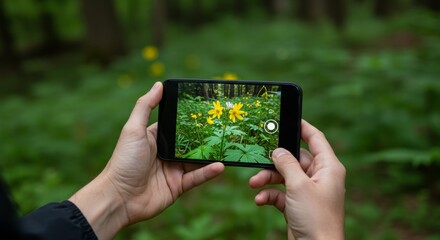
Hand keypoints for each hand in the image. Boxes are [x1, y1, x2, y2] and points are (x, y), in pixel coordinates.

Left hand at [69, 82, 223, 239]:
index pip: (177, 125)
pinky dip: (208, 172)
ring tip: (227, 145)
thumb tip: (159, 84)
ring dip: (211, 154)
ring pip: (197, 160)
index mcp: (156, 138)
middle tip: (224, 127)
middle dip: (206, 137)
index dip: (191, 119)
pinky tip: (220, 166)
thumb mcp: (133, 129)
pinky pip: (196, 178)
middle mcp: (166, 153)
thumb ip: (146, 106)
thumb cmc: (124, 161)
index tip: (208, 110)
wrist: (119, 197)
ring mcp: (173, 170)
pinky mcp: (178, 186)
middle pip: (190, 143)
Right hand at [249, 120, 345, 239]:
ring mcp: (308, 191)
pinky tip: (260, 200)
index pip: (316, 138)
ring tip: (253, 183)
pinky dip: (269, 195)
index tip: (288, 118)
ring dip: (268, 179)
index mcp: (328, 167)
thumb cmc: (315, 217)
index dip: (302, 127)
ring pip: (284, 176)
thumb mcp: (298, 185)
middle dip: (275, 161)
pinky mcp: (298, 205)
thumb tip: (278, 150)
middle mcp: (319, 177)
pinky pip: (281, 193)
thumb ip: (286, 164)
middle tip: (259, 157)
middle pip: (294, 159)